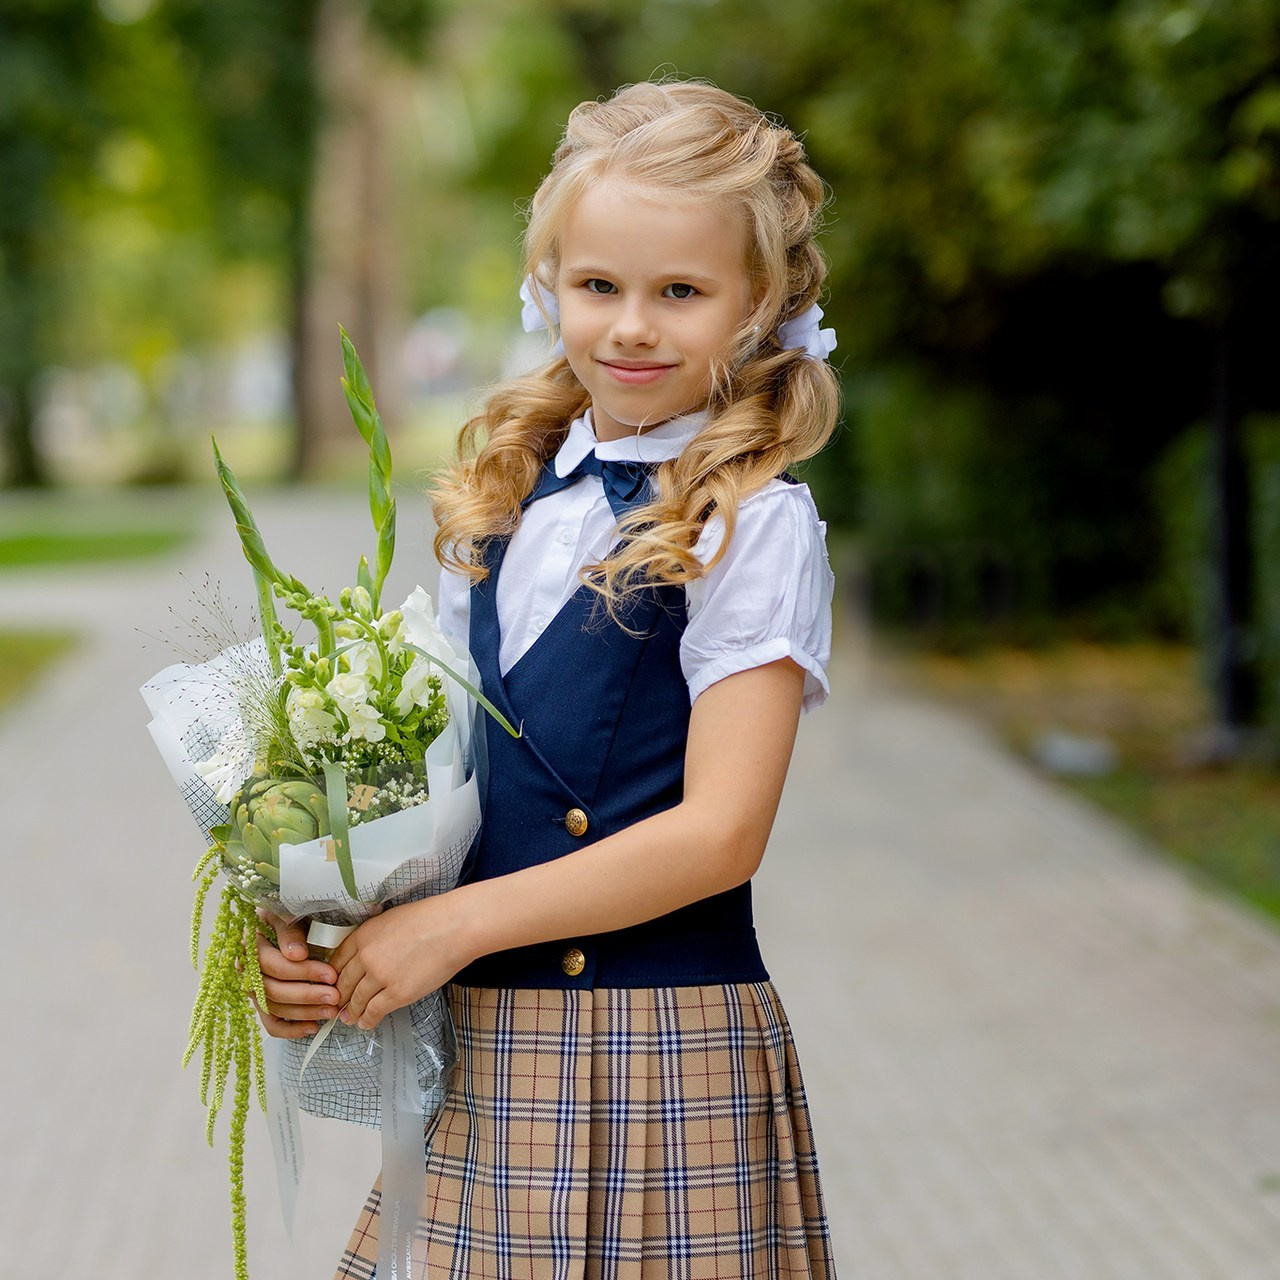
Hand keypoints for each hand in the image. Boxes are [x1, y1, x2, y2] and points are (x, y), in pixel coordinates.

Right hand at [254, 912, 341, 1038]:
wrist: (285, 921)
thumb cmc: (288, 916)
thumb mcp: (288, 914)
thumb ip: (290, 931)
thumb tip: (296, 954)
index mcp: (250, 945)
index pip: (274, 965)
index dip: (303, 972)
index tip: (330, 974)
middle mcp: (246, 970)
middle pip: (273, 990)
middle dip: (307, 995)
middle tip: (334, 996)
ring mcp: (253, 988)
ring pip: (274, 1008)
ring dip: (304, 1012)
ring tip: (330, 1010)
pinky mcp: (262, 1003)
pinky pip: (271, 1023)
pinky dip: (290, 1029)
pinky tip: (311, 1027)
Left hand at [332, 894, 470, 1030]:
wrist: (453, 928)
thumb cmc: (430, 919)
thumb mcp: (391, 919)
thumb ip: (375, 936)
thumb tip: (370, 951)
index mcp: (363, 935)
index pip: (337, 960)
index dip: (334, 976)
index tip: (334, 984)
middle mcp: (366, 957)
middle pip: (344, 983)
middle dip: (340, 997)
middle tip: (338, 1006)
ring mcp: (380, 977)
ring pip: (357, 1000)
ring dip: (352, 1012)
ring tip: (349, 1018)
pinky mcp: (397, 993)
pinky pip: (375, 1011)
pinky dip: (368, 1019)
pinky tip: (366, 1023)